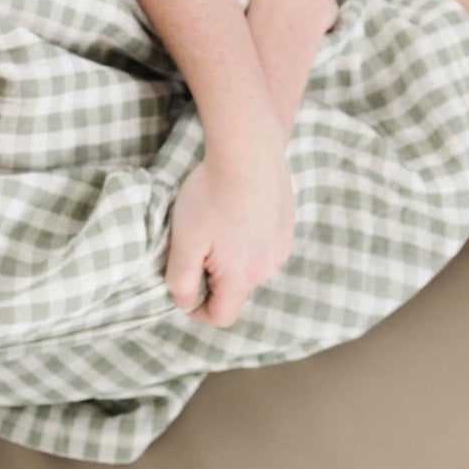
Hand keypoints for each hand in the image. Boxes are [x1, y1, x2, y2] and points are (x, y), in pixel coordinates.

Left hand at [164, 141, 296, 327]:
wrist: (248, 151)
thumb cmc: (211, 195)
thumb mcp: (184, 241)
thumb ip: (181, 280)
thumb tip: (184, 303)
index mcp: (241, 278)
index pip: (222, 317)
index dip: (198, 309)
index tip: (185, 285)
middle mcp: (267, 268)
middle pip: (236, 291)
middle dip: (214, 278)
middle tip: (197, 244)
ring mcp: (281, 247)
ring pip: (251, 268)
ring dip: (232, 257)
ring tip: (217, 224)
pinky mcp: (287, 227)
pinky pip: (264, 246)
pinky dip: (248, 239)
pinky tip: (236, 212)